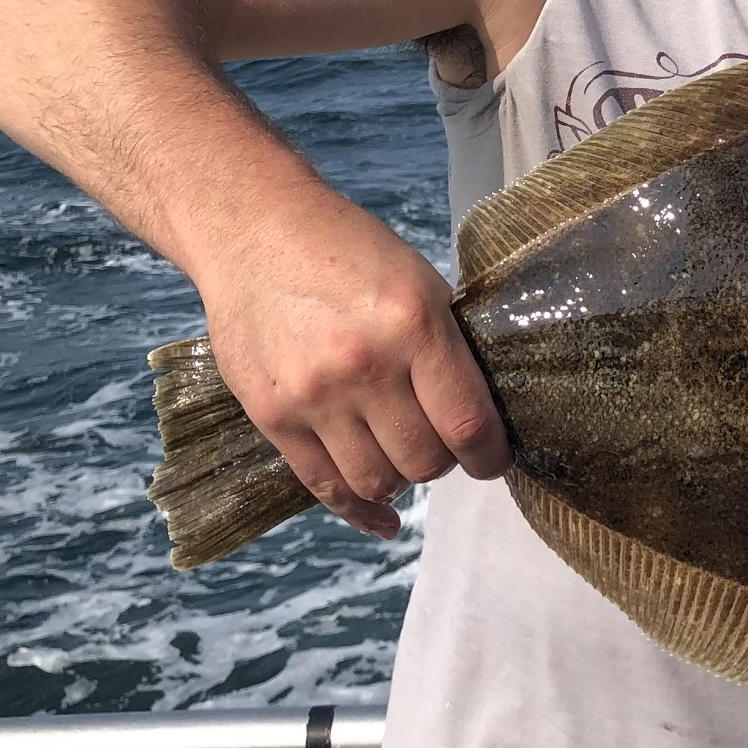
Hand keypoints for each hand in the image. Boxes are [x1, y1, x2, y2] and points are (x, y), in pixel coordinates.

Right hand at [198, 192, 510, 538]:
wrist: (254, 232)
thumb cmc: (347, 251)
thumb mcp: (418, 280)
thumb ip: (446, 347)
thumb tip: (482, 416)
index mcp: (413, 325)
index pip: (469, 424)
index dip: (491, 456)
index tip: (493, 460)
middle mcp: (364, 366)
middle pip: (425, 461)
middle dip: (444, 461)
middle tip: (440, 442)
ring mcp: (313, 396)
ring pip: (378, 482)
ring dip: (400, 479)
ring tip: (401, 453)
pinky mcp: (272, 415)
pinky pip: (323, 487)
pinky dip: (360, 510)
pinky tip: (382, 515)